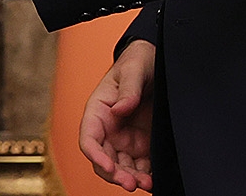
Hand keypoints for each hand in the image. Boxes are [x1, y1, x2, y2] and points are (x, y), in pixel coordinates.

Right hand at [80, 40, 155, 191]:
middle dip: (116, 175)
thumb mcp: (134, 69)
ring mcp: (124, 139)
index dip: (95, 156)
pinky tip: (154, 180)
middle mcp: (108, 129)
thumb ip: (128, 89)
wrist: (156, 62)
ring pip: (121, 168)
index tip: (109, 167)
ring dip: (131, 179)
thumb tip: (120, 109)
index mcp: (98, 111)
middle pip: (104, 160)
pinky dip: (145, 176)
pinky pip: (139, 166)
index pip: (89, 139)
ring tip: (147, 184)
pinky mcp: (141, 145)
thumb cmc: (138, 61)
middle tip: (132, 183)